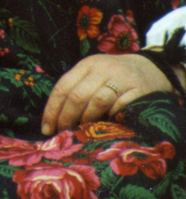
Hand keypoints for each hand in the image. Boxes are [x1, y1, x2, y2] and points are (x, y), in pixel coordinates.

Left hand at [41, 53, 172, 134]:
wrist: (151, 69)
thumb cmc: (114, 78)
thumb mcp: (93, 76)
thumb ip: (77, 91)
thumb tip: (54, 121)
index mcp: (86, 65)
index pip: (62, 87)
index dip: (52, 110)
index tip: (46, 129)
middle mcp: (102, 69)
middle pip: (77, 95)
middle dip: (66, 118)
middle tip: (63, 133)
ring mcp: (122, 79)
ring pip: (98, 101)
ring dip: (88, 119)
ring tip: (84, 130)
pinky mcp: (140, 90)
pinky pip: (121, 108)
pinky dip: (111, 118)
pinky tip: (107, 126)